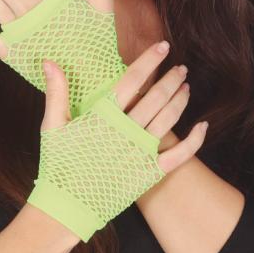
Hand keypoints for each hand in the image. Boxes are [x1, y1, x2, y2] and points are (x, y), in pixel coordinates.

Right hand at [41, 40, 206, 175]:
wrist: (66, 206)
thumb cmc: (58, 163)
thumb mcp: (52, 125)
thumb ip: (56, 92)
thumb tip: (50, 61)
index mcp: (103, 116)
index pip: (132, 80)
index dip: (149, 61)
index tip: (162, 46)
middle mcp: (125, 131)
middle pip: (156, 97)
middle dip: (171, 79)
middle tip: (181, 67)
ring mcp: (139, 152)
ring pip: (169, 120)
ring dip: (180, 101)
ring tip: (186, 87)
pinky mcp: (149, 173)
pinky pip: (179, 155)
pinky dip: (194, 140)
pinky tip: (203, 126)